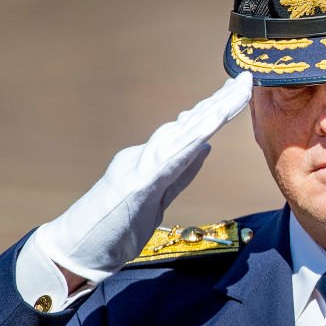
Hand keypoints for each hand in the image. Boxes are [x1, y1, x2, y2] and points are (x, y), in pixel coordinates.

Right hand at [34, 72, 252, 284]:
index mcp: (156, 160)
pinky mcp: (139, 184)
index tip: (239, 91)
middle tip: (245, 80)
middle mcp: (149, 155)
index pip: (193, 130)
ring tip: (233, 94)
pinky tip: (208, 131)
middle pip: (192, 125)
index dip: (216, 110)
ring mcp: (142, 167)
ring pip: (182, 135)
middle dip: (220, 102)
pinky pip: (168, 161)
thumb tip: (206, 148)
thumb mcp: (159, 197)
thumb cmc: (116, 226)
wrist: (80, 245)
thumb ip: (182, 173)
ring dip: (209, 114)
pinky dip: (188, 144)